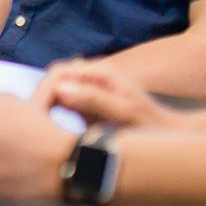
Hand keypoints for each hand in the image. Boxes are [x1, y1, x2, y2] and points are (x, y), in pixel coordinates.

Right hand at [33, 58, 175, 129]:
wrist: (168, 133)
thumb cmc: (150, 125)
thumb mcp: (123, 113)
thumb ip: (94, 99)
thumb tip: (60, 89)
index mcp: (101, 72)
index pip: (57, 73)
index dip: (42, 94)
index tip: (36, 117)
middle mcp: (93, 75)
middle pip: (52, 80)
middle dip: (41, 100)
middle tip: (37, 126)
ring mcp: (91, 87)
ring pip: (55, 91)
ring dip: (47, 107)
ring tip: (44, 130)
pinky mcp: (89, 101)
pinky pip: (64, 103)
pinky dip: (56, 115)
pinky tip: (58, 132)